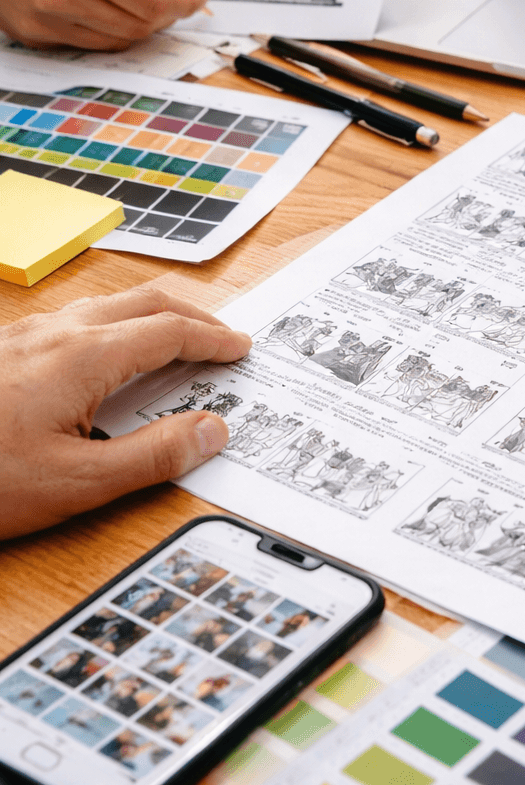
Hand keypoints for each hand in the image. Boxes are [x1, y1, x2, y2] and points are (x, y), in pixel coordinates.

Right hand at [0, 0, 208, 47]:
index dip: (185, 3)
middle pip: (140, 25)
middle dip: (167, 15)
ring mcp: (47, 21)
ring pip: (117, 40)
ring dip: (141, 25)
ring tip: (143, 2)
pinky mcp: (34, 35)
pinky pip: (87, 43)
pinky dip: (108, 30)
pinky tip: (107, 8)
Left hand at [0, 286, 250, 539]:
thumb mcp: (76, 483)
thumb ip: (152, 456)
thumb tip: (211, 432)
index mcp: (85, 356)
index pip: (171, 331)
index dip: (214, 340)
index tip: (240, 350)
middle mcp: (57, 332)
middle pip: (145, 300)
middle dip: (192, 314)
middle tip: (222, 337)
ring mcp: (25, 334)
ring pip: (107, 305)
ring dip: (152, 316)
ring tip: (173, 342)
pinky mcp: (3, 348)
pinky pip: (75, 318)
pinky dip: (115, 326)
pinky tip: (106, 357)